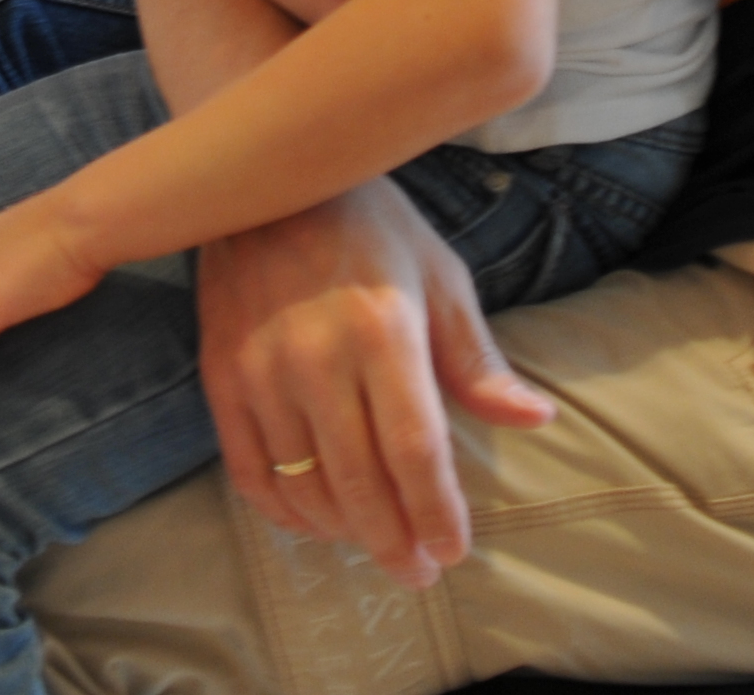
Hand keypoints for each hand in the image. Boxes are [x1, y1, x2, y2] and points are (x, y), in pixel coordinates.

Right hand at [194, 181, 550, 583]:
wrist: (264, 181)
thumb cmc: (368, 227)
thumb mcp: (437, 278)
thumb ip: (477, 360)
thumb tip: (534, 419)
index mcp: (382, 332)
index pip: (414, 451)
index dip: (436, 512)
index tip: (453, 552)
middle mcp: (316, 358)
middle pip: (361, 483)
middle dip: (395, 541)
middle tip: (418, 572)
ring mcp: (260, 371)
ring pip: (305, 487)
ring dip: (345, 531)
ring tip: (376, 544)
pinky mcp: (220, 376)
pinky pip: (250, 471)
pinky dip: (283, 511)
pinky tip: (315, 522)